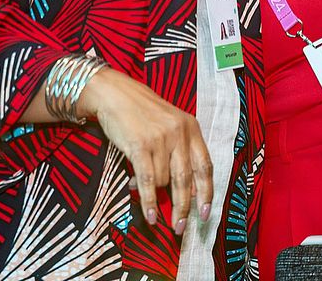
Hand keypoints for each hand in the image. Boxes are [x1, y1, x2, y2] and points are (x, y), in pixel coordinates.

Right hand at [78, 68, 212, 235]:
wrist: (114, 93)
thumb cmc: (141, 112)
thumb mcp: (169, 125)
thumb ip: (179, 153)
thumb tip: (185, 192)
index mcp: (191, 127)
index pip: (205, 166)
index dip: (207, 193)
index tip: (205, 214)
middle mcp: (179, 132)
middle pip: (187, 179)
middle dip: (184, 208)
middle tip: (180, 228)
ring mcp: (160, 139)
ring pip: (163, 181)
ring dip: (155, 195)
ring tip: (146, 198)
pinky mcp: (141, 145)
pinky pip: (148, 181)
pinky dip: (149, 202)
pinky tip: (150, 216)